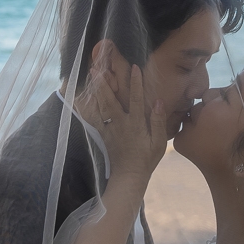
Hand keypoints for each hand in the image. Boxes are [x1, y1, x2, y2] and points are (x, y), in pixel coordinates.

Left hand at [77, 49, 170, 181]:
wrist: (128, 175)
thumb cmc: (146, 159)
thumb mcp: (158, 143)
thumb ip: (158, 122)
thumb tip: (159, 102)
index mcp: (136, 124)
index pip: (137, 99)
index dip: (136, 83)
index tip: (135, 67)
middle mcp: (121, 123)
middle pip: (111, 99)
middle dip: (105, 83)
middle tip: (99, 68)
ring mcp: (110, 128)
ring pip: (101, 106)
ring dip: (96, 90)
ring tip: (92, 77)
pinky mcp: (103, 134)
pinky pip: (94, 118)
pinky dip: (89, 107)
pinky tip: (84, 97)